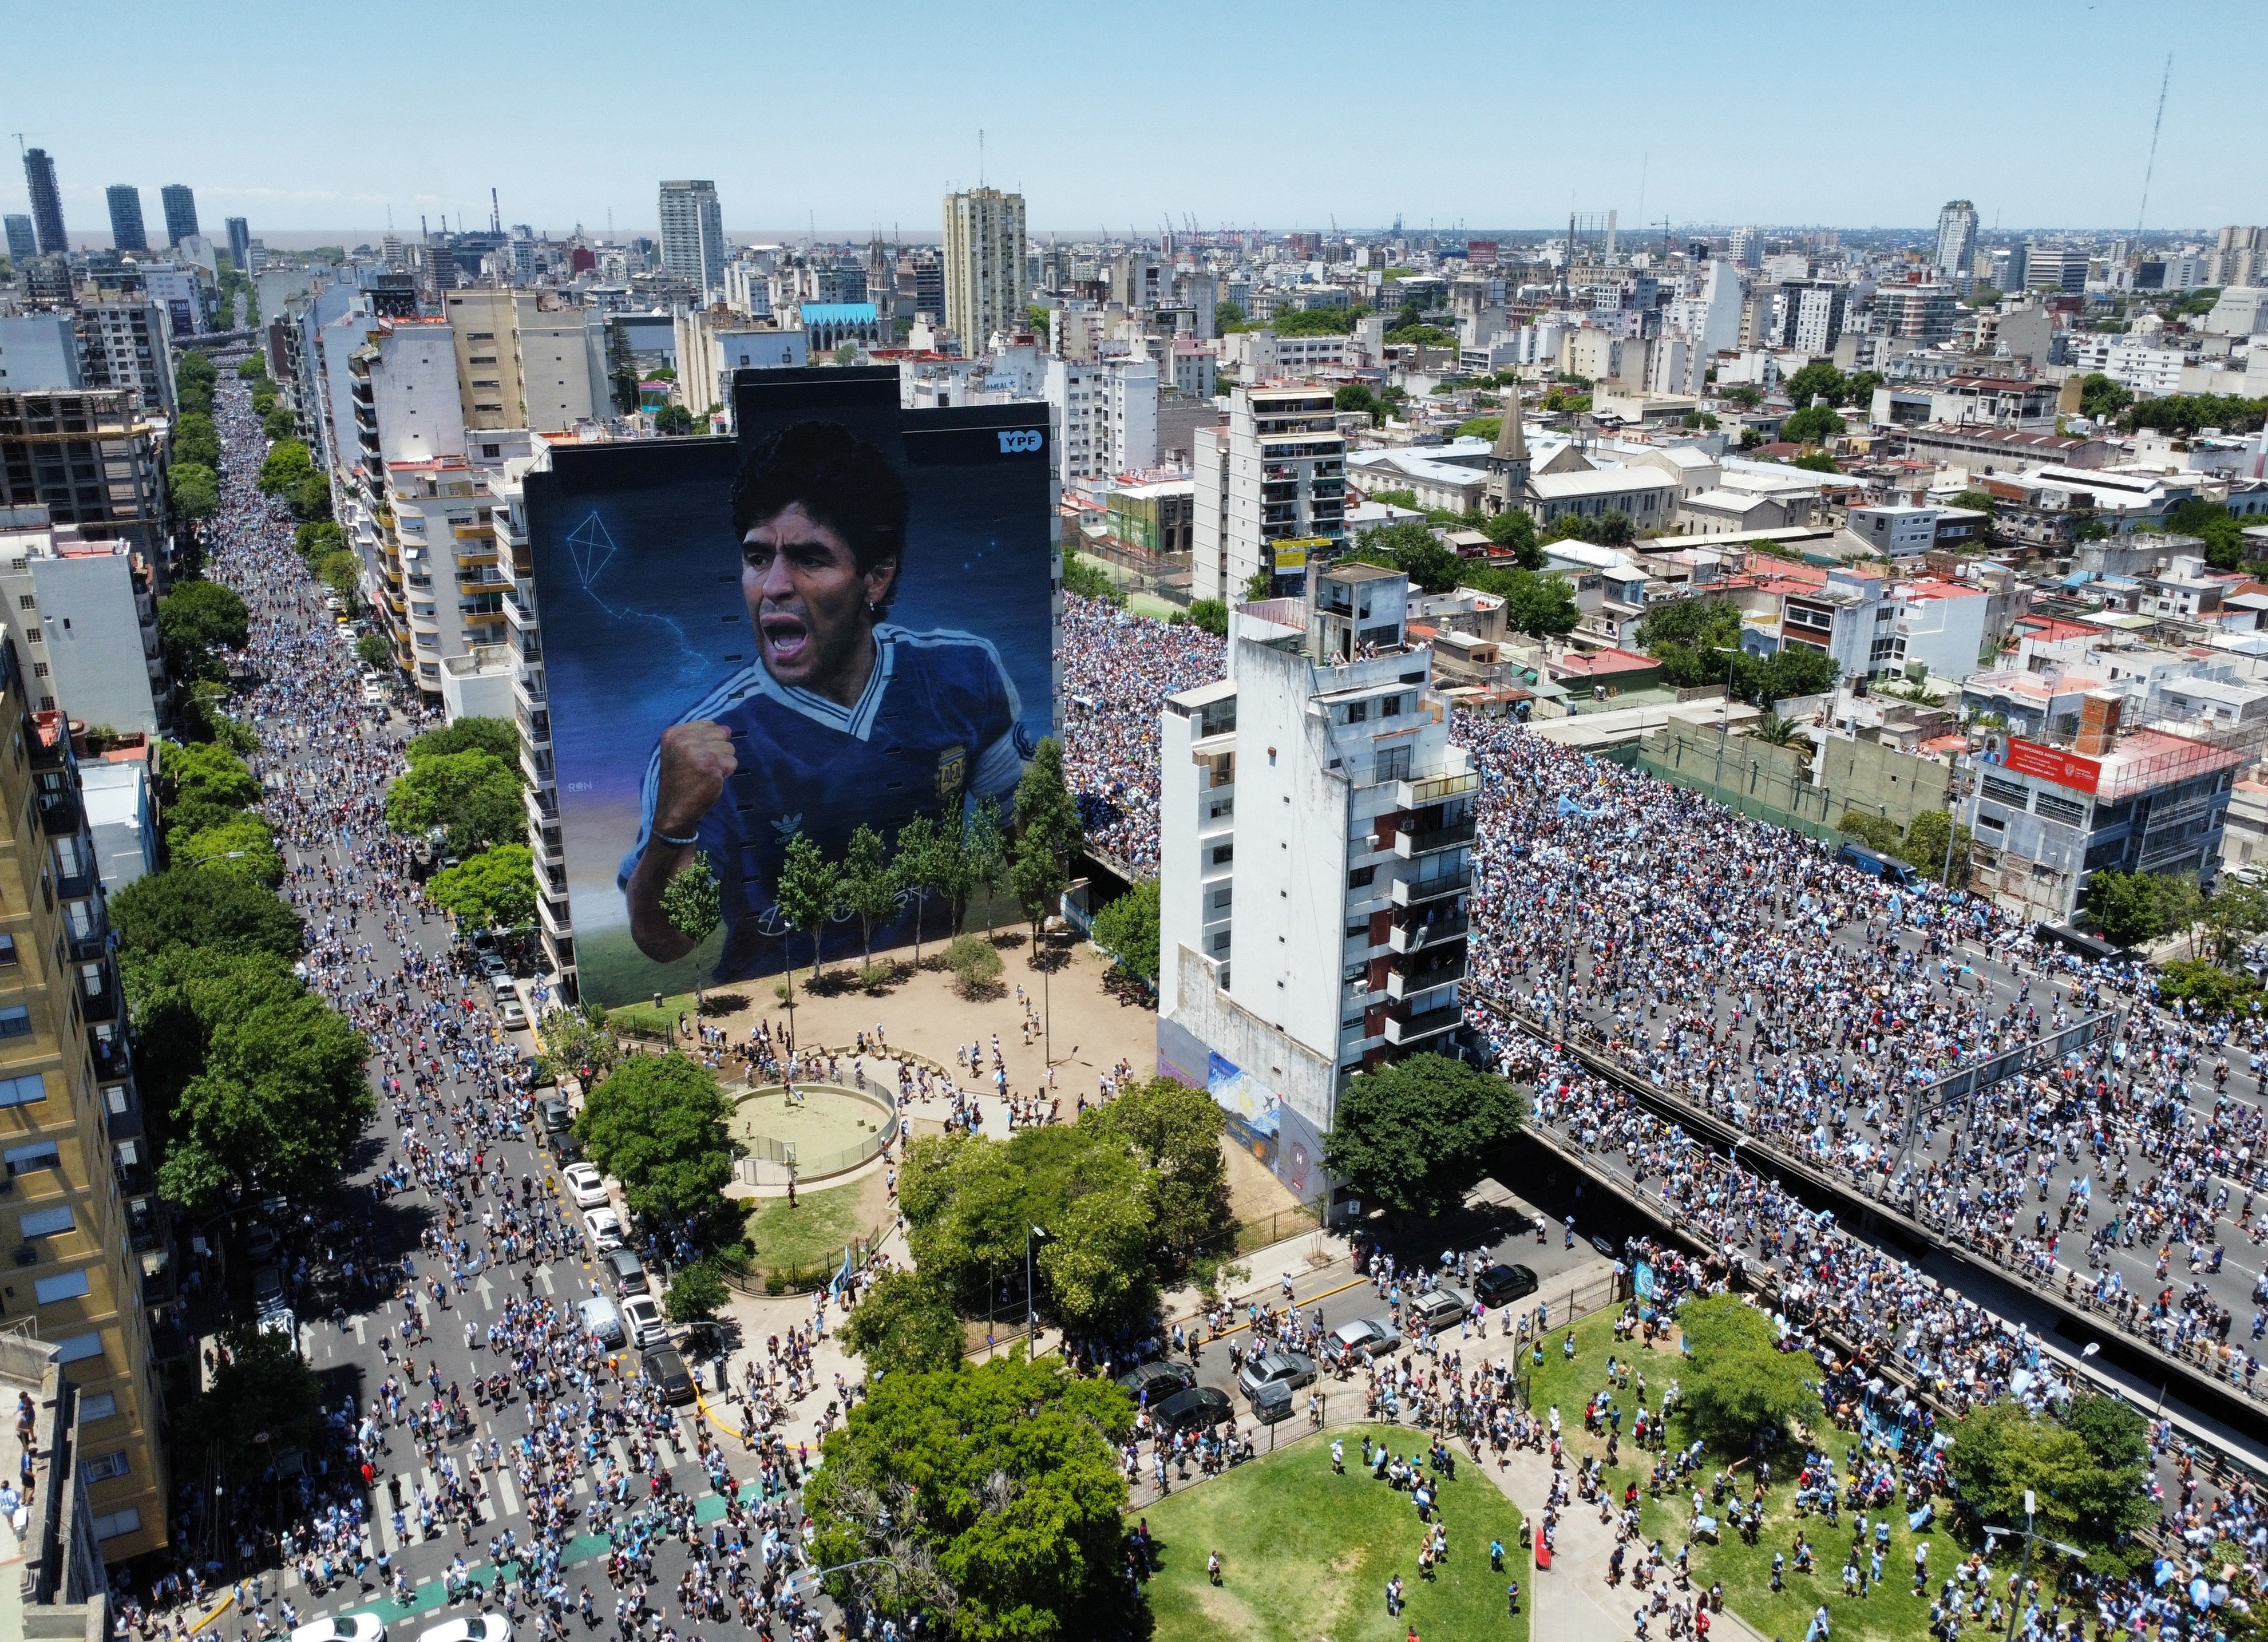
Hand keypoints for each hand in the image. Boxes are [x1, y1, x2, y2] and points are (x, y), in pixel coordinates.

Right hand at [653, 720, 736, 838]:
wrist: (674, 808)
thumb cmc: (679, 780)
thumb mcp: (680, 752)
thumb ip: (701, 737)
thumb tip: (728, 729)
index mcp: (673, 734)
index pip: (709, 724)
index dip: (710, 741)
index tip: (697, 755)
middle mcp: (684, 740)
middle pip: (721, 734)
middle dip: (719, 750)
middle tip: (704, 765)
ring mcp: (698, 753)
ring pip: (730, 748)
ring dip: (723, 762)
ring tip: (707, 773)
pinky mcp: (711, 766)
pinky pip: (732, 763)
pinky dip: (726, 773)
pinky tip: (712, 780)